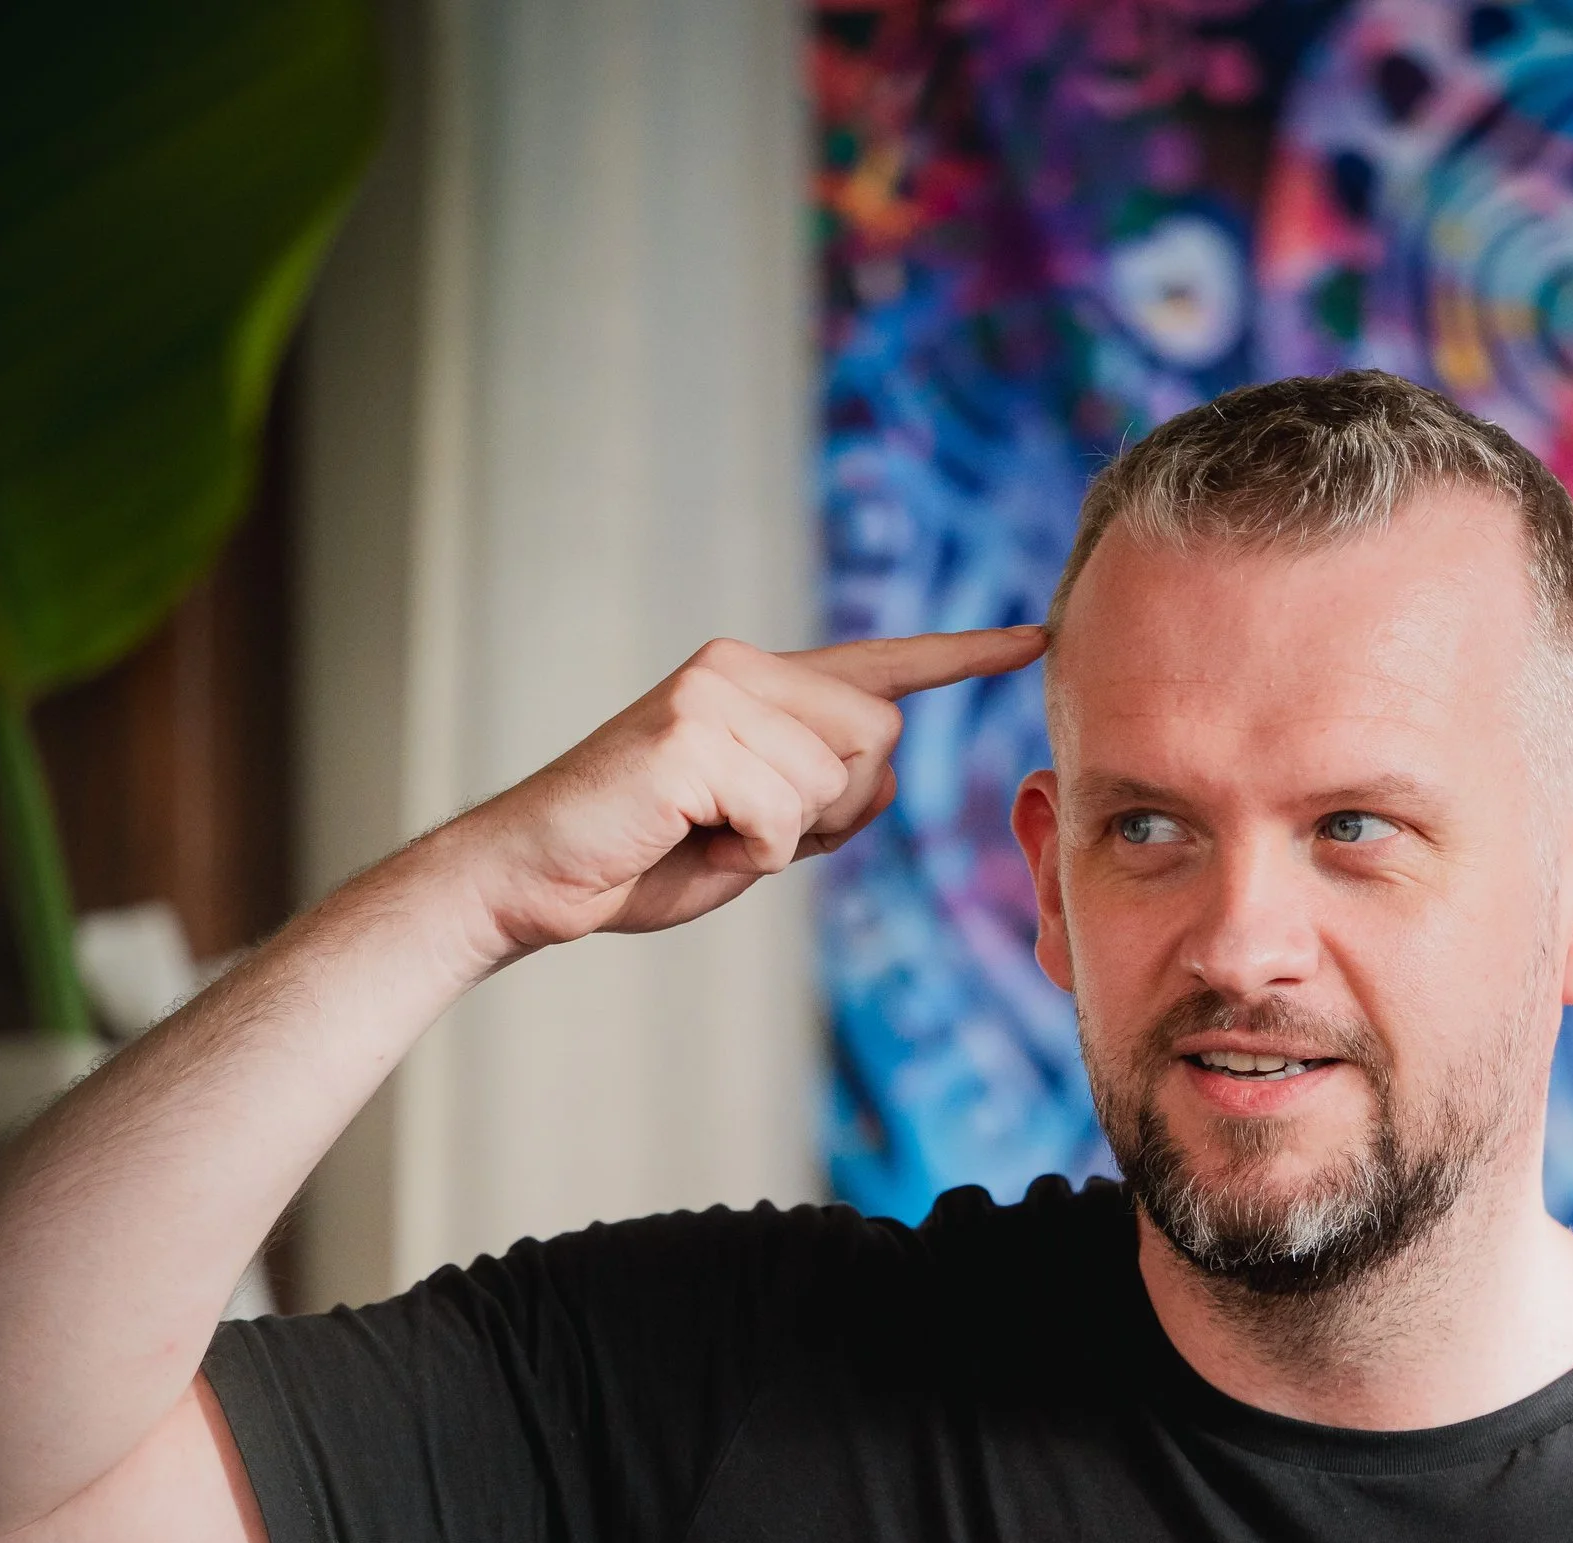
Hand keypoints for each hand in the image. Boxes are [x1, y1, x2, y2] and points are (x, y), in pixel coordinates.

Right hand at [444, 625, 1047, 962]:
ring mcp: (714, 693)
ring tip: (705, 833)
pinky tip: (689, 840)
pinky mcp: (689, 735)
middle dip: (835, 810)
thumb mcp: (759, 829)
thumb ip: (824, 794)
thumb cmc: (644, 855)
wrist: (538, 874)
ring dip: (782, 839)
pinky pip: (779, 817)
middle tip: (745, 832)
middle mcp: (742, 667)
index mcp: (761, 683)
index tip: (1033, 637)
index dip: (962, 657)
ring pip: (832, 783)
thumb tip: (884, 768)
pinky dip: (746, 856)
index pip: (880, 664)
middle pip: (877, 738)